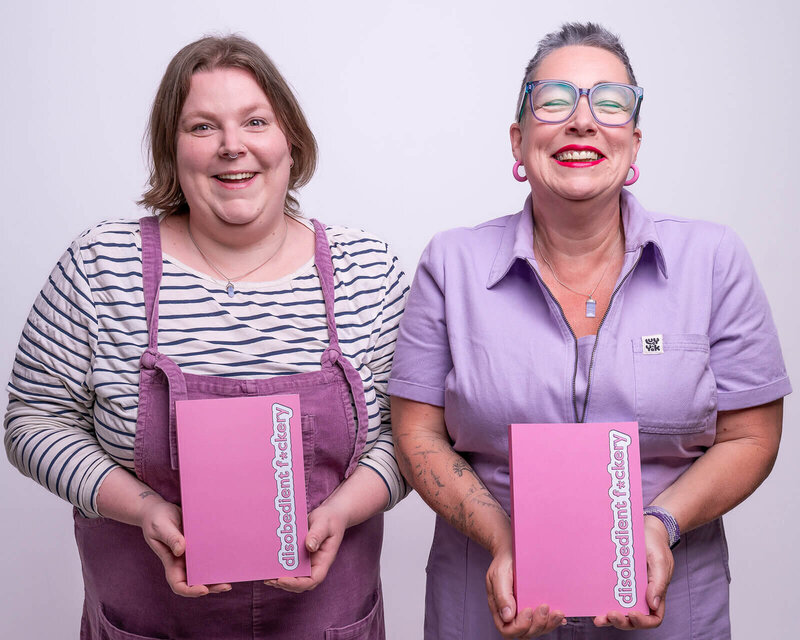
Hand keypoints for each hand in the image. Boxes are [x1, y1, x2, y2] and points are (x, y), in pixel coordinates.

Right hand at [139, 495, 231, 597]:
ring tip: (232, 576)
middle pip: (196, 582)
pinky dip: (218, 560)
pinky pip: (209, 555)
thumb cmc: (156, 519)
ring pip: (205, 571)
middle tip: (226, 586)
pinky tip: (229, 558)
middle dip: (211, 587)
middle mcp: (182, 562)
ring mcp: (191, 554)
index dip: (191, 591)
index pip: (179, 585)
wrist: (159, 509)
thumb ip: (170, 538)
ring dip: (217, 576)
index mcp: (171, 562)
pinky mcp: (199, 544)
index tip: (203, 589)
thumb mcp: (160, 527)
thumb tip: (181, 550)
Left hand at [264, 503, 345, 592]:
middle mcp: (315, 564)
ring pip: (294, 577)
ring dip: (280, 579)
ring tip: (266, 576)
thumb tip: (309, 546)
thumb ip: (317, 535)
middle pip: (301, 583)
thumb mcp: (324, 524)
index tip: (282, 579)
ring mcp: (307, 561)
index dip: (297, 583)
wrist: (330, 514)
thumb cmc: (330, 519)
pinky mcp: (299, 555)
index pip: (313, 579)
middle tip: (269, 579)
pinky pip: (289, 566)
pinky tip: (268, 565)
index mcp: (324, 560)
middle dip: (285, 584)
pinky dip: (279, 568)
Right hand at [485, 546, 564, 637]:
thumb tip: (508, 616)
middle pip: (525, 633)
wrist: (512, 552)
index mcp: (499, 609)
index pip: (507, 629)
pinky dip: (554, 622)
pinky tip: (560, 616)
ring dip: (548, 624)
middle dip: (538, 624)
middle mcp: (512, 614)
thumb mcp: (498, 575)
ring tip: (558, 613)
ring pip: (537, 630)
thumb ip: (501, 595)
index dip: (519, 626)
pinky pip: (545, 622)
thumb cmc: (504, 563)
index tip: (527, 609)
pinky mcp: (535, 608)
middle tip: (545, 607)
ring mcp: (524, 613)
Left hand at [593, 515, 673, 629]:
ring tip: (598, 618)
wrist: (645, 527)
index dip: (643, 622)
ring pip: (618, 610)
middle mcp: (640, 595)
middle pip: (632, 619)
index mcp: (655, 593)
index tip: (633, 613)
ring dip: (608, 618)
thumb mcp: (660, 561)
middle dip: (621, 621)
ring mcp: (627, 588)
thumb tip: (652, 604)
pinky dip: (601, 602)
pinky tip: (592, 603)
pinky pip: (608, 594)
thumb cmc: (656, 544)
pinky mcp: (615, 579)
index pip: (653, 618)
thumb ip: (659, 583)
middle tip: (610, 615)